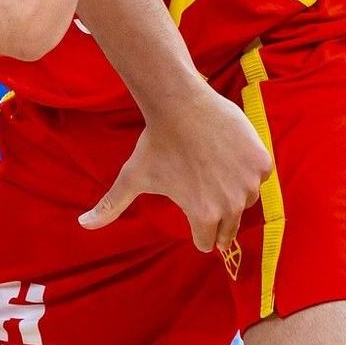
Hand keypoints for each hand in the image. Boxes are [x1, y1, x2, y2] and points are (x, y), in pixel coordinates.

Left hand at [79, 85, 271, 252]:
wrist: (180, 104)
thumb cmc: (155, 142)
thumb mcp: (132, 177)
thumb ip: (110, 207)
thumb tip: (83, 224)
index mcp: (203, 215)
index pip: (205, 240)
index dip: (195, 228)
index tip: (187, 206)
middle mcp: (231, 205)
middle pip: (229, 227)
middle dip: (216, 213)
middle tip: (201, 188)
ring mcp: (249, 183)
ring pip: (245, 199)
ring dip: (233, 189)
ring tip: (211, 166)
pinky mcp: (262, 163)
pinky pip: (258, 175)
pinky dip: (248, 167)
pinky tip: (228, 153)